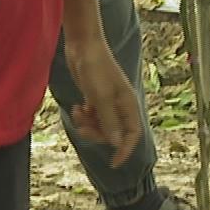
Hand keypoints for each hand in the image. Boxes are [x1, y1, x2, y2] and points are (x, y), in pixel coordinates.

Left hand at [64, 38, 143, 167]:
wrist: (83, 46)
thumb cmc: (95, 68)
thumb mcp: (101, 96)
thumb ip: (109, 120)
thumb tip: (116, 144)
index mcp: (128, 104)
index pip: (133, 134)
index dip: (125, 150)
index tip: (113, 163)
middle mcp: (120, 105)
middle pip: (114, 133)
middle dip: (97, 134)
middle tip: (82, 128)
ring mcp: (108, 101)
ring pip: (101, 125)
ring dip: (88, 125)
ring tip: (77, 113)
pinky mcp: (96, 97)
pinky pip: (92, 117)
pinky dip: (84, 117)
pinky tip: (77, 107)